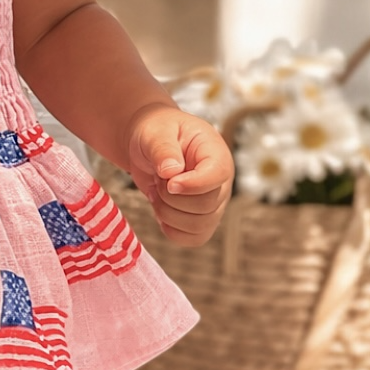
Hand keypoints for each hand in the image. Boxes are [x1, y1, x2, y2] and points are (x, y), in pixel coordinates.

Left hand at [126, 104, 232, 246]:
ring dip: (168, 214)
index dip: (192, 184)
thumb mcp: (156, 132)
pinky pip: (194, 238)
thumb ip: (163, 149)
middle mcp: (221, 181)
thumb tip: (171, 172)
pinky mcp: (201, 218)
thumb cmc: (156, 132)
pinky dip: (172, 231)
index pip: (217, 176)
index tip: (168, 180)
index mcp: (216, 154)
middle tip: (158, 180)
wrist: (149, 144)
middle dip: (172, 198)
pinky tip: (160, 210)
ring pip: (200, 226)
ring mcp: (214, 203)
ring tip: (157, 193)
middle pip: (206, 206)